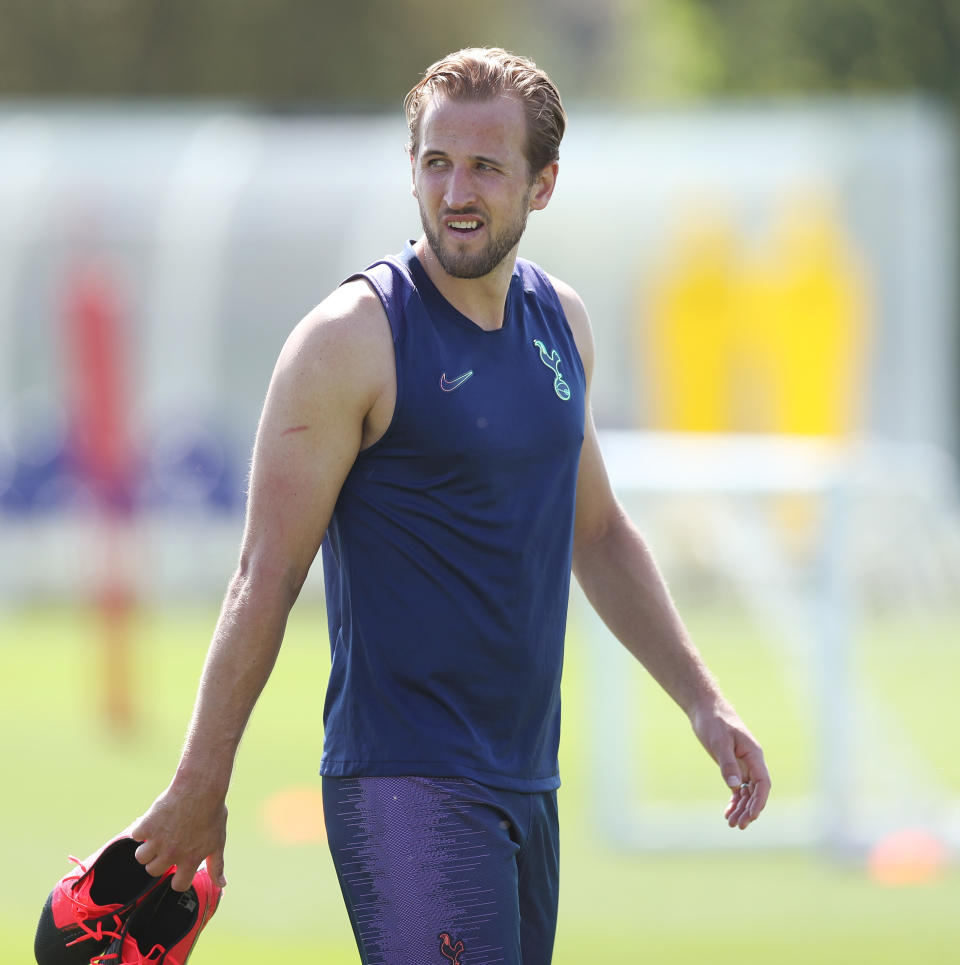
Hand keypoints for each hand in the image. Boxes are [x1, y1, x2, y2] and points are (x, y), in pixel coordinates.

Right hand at [129, 784, 227, 891]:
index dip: (179, 878)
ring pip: (141, 858)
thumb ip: (217, 865)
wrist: (200, 787)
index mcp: (190, 860)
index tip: (180, 868)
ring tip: (160, 834)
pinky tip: (156, 819)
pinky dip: (143, 828)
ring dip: (148, 847)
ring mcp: (157, 841)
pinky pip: (136, 835)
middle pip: (154, 871)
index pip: (178, 886)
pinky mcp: (147, 826)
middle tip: (169, 843)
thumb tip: (221, 884)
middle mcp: (171, 854)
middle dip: (160, 859)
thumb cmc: (212, 813)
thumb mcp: (218, 841)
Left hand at [691, 700, 770, 829]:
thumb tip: (735, 787)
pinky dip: (734, 800)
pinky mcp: (733, 765)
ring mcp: (743, 764)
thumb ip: (727, 764)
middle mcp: (752, 761)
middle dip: (749, 809)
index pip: (763, 783)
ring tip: (731, 823)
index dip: (759, 801)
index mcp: (754, 754)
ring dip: (741, 808)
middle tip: (737, 826)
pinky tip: (728, 812)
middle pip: (756, 791)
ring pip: (747, 792)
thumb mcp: (718, 742)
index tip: (751, 816)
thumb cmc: (713, 721)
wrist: (705, 708)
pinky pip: (738, 787)